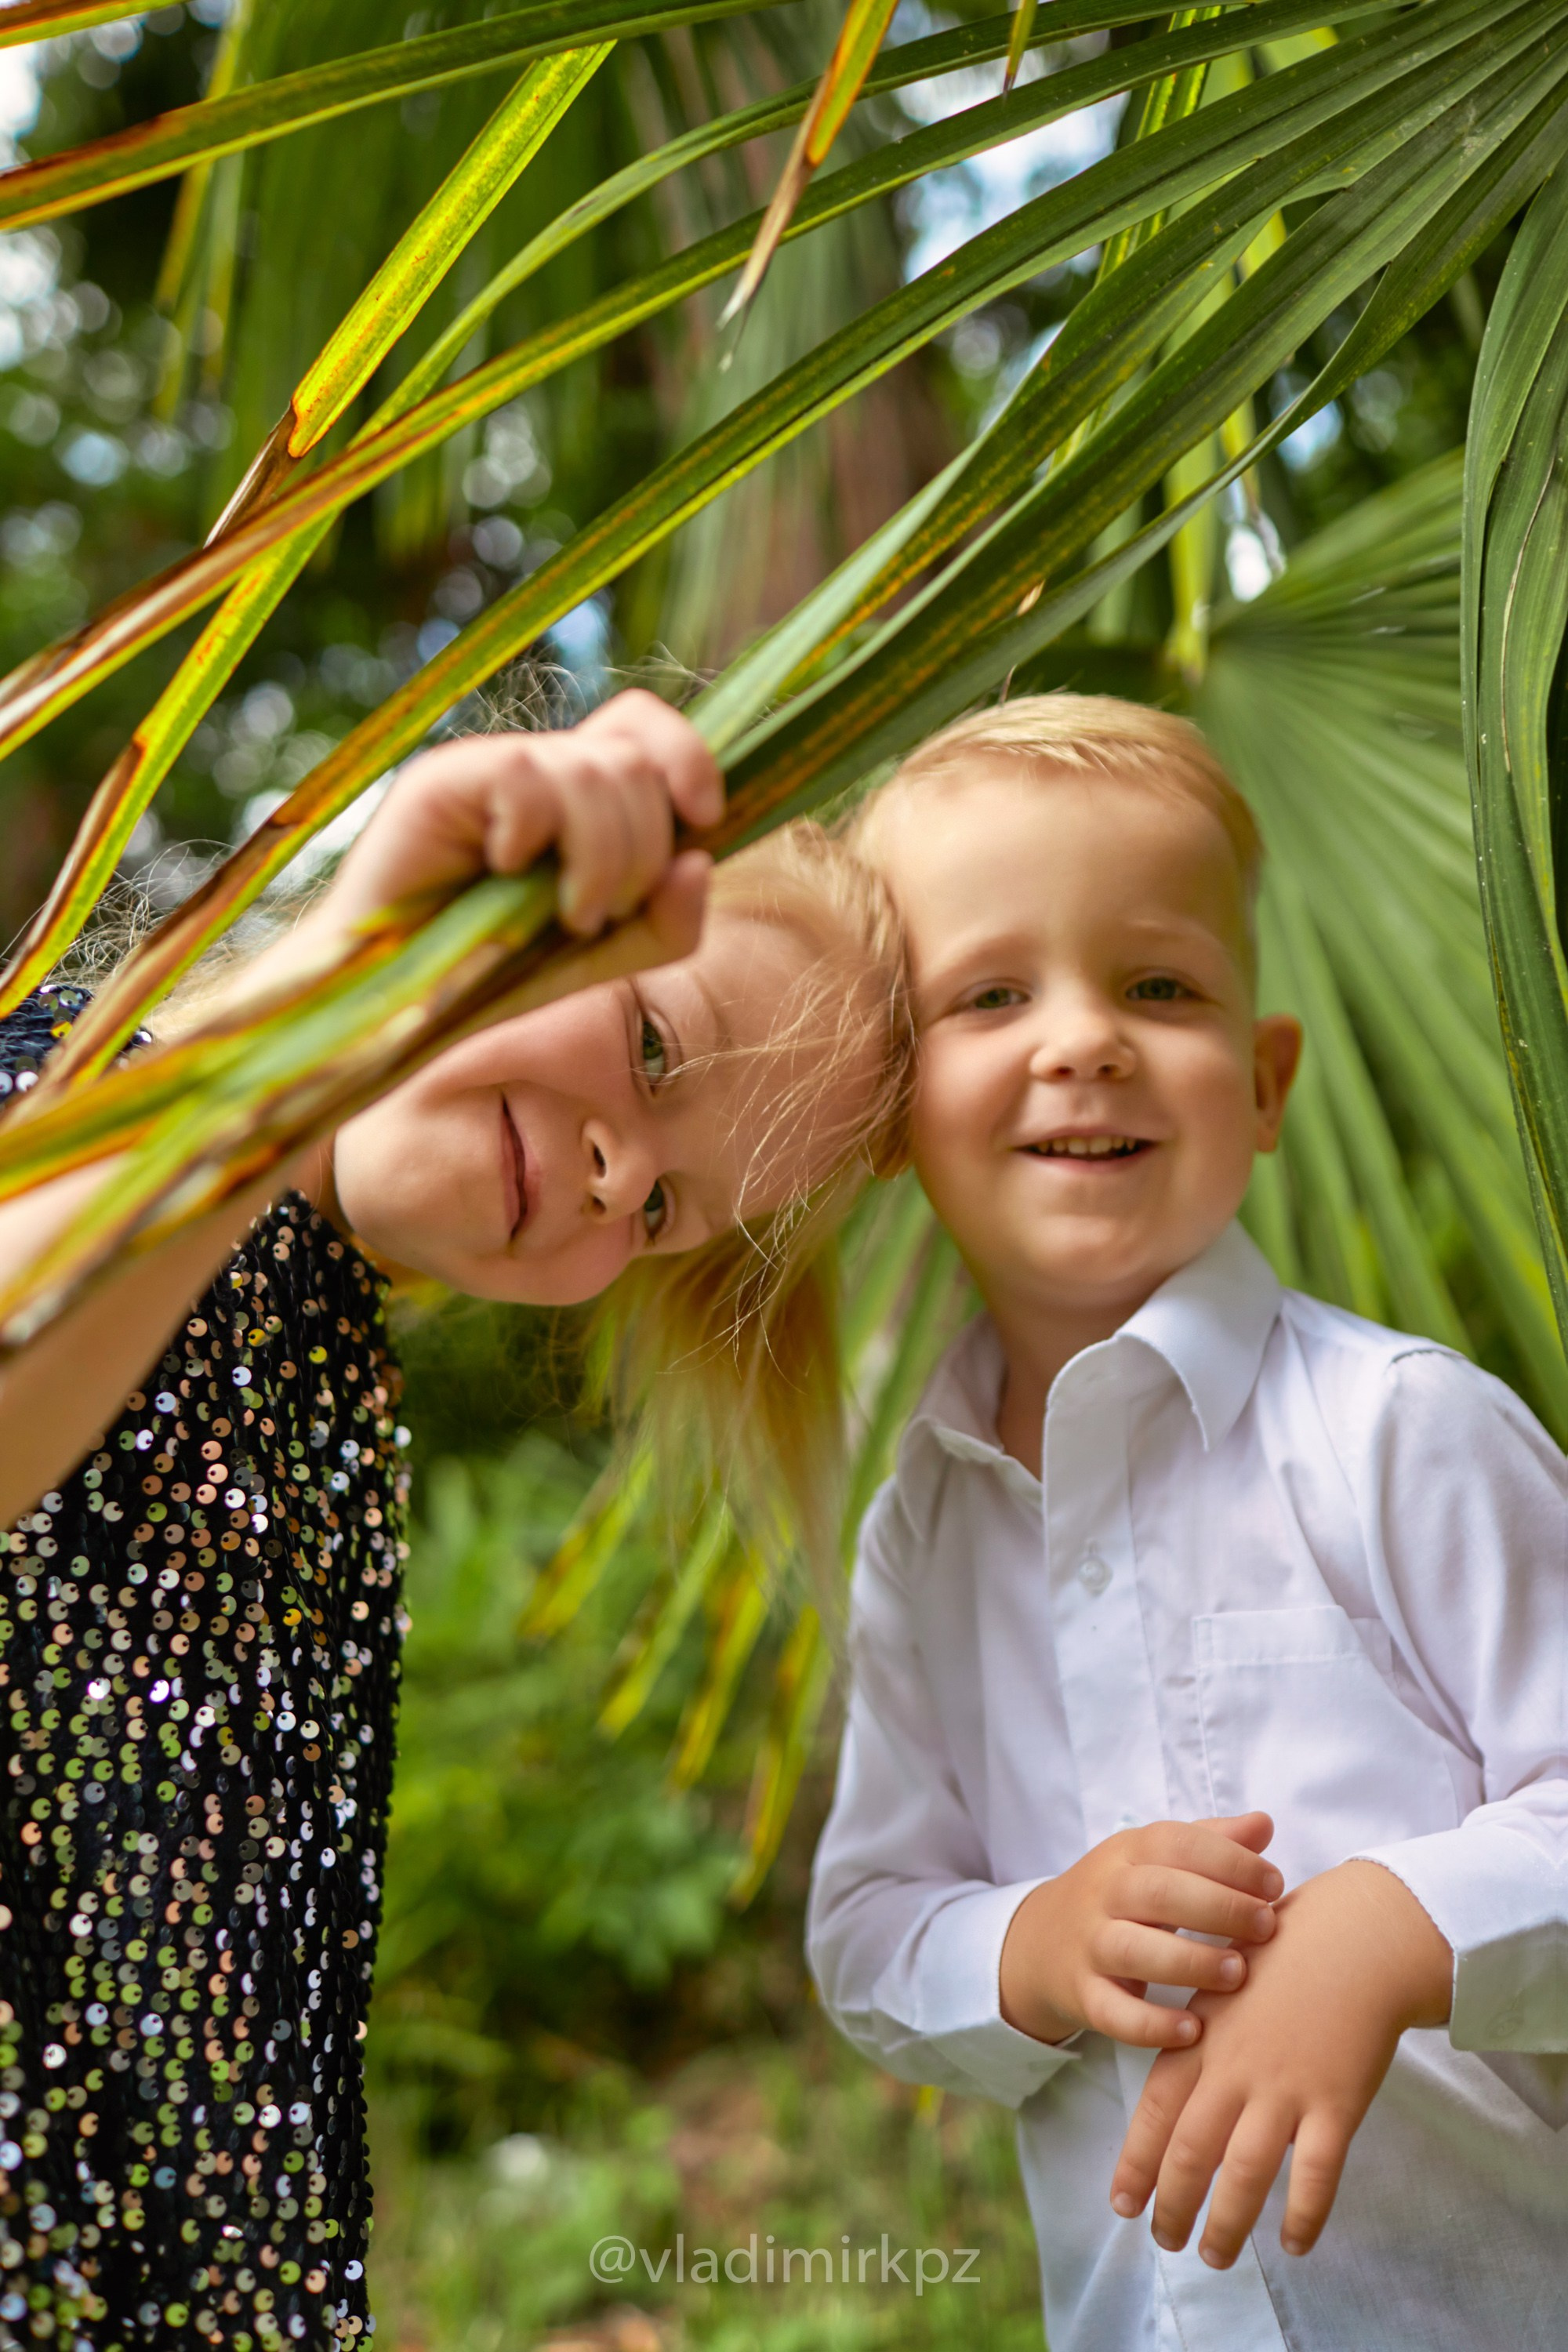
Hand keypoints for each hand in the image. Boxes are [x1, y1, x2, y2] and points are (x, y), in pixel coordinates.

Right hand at [318, 688, 722, 943]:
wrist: (402, 1007)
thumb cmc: (501, 977)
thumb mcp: (610, 959)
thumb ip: (671, 922)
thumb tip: (699, 859)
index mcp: (580, 796)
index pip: (646, 727)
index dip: (690, 759)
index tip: (703, 820)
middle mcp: (538, 770)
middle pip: (633, 762)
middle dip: (642, 850)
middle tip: (596, 913)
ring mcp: (490, 769)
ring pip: (591, 770)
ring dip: (601, 858)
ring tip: (567, 914)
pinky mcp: (443, 780)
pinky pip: (523, 775)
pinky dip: (531, 834)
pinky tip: (502, 870)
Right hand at [999, 1813, 1283, 2050]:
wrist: (1039, 1944)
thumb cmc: (1120, 1897)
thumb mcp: (1153, 1858)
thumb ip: (1210, 1841)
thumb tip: (1264, 1824)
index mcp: (1127, 1853)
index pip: (1176, 1843)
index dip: (1230, 1860)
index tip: (1274, 1884)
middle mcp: (1105, 1893)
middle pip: (1158, 1892)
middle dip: (1220, 1907)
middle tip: (1266, 1927)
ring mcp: (1090, 1945)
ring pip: (1135, 1951)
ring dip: (1192, 1962)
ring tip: (1239, 1973)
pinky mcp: (1083, 1996)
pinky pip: (1115, 2013)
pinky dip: (1153, 2025)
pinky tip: (1194, 2029)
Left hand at [1108, 1859, 1452, 2266]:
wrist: (1358, 1935)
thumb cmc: (1287, 1953)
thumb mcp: (1223, 1985)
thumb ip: (1198, 2040)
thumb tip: (1176, 2094)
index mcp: (1202, 2037)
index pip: (1156, 2110)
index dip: (1137, 2162)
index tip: (1123, 2204)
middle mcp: (1236, 2068)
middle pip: (1193, 2152)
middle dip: (1174, 2205)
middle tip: (1167, 2242)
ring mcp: (1287, 2087)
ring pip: (1247, 2173)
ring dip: (1227, 2222)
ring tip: (1215, 2256)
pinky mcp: (1338, 2102)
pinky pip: (1317, 2174)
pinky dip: (1303, 2214)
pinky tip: (1294, 2244)